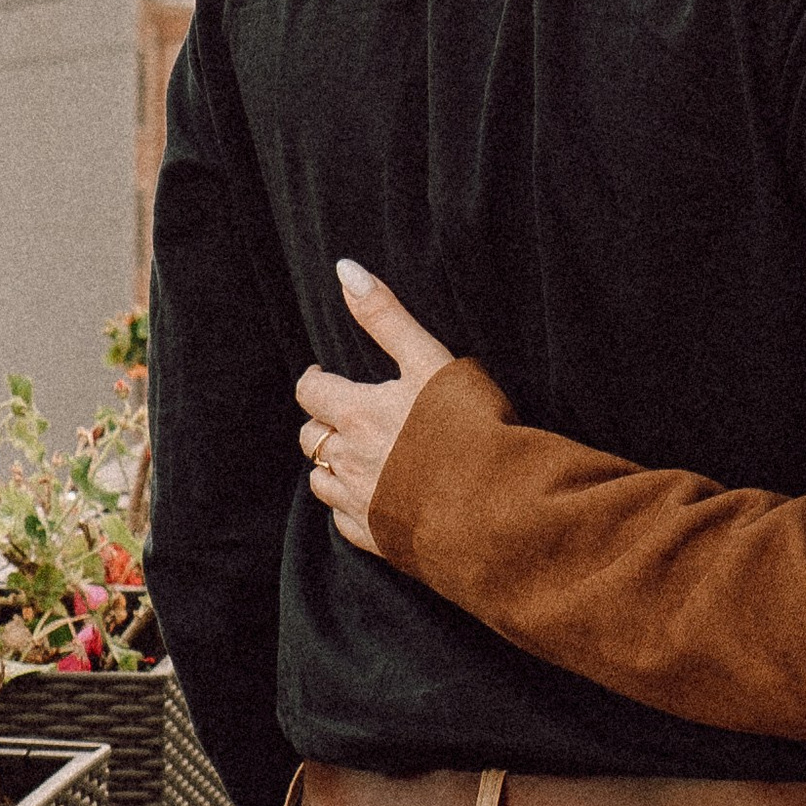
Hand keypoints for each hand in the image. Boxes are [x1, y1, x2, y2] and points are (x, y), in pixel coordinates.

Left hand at [294, 263, 456, 556]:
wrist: (496, 506)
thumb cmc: (469, 428)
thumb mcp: (430, 360)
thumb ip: (386, 316)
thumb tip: (345, 269)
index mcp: (357, 413)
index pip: (310, 391)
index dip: (314, 379)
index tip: (325, 375)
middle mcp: (349, 459)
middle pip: (309, 437)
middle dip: (320, 421)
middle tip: (342, 412)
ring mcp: (360, 502)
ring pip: (320, 480)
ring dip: (330, 464)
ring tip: (355, 454)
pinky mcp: (377, 536)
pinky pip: (344, 520)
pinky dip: (349, 505)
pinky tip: (371, 496)